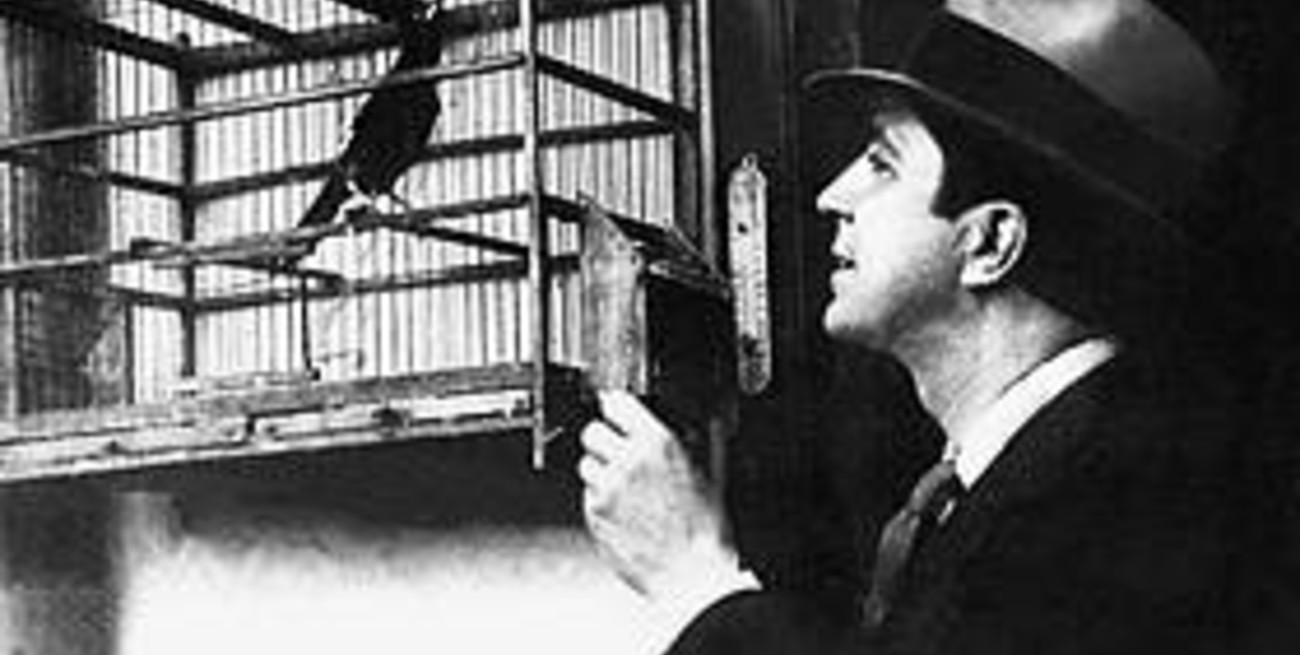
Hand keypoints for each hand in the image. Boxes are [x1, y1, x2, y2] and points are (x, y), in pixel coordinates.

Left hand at [578, 391, 742, 601]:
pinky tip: (624, 512)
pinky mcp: (594, 514)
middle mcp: (627, 461)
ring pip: (585, 464)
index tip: (615, 411)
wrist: (691, 573)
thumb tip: (683, 422)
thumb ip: (689, 439)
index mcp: (657, 443)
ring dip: (600, 471)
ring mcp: (607, 489)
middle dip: (603, 440)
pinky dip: (600, 500)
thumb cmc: (704, 529)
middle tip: (617, 453)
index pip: (616, 403)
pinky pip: (588, 495)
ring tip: (625, 489)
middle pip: (591, 432)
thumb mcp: (708, 470)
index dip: (615, 408)